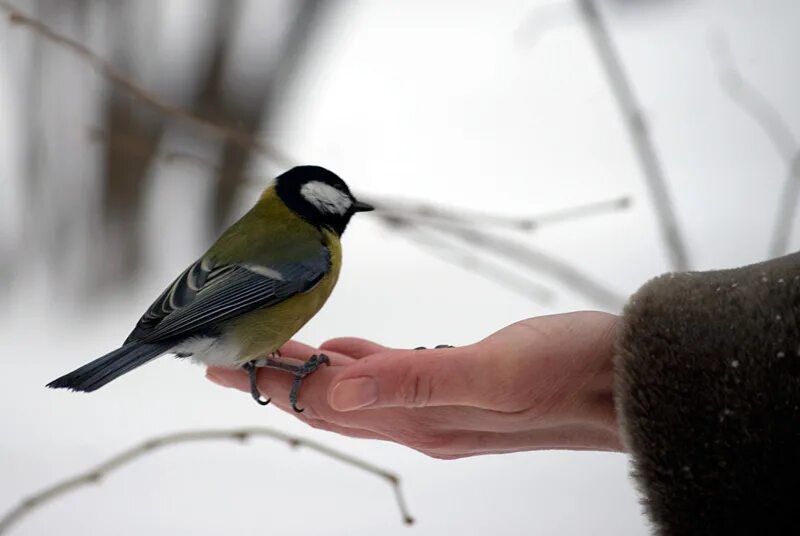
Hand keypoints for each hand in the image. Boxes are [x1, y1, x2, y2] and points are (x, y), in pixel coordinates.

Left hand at [206, 311, 622, 458]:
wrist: (632, 381)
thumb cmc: (576, 373)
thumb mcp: (498, 374)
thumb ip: (417, 382)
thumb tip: (339, 391)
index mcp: (421, 418)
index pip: (324, 403)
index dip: (268, 382)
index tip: (215, 361)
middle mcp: (422, 419)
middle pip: (328, 400)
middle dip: (272, 378)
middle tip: (220, 356)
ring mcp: (441, 406)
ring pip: (354, 390)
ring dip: (308, 372)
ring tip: (268, 353)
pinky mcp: (461, 386)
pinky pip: (389, 378)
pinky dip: (356, 364)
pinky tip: (344, 351)